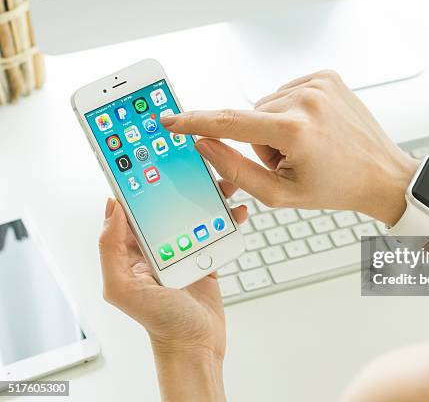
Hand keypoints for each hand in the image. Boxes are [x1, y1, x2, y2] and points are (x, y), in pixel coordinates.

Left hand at [99, 181, 246, 400]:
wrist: (197, 345)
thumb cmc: (160, 323)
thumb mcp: (124, 288)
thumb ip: (111, 250)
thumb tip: (112, 211)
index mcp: (132, 255)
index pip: (130, 214)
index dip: (135, 189)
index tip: (145, 165)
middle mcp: (156, 251)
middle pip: (166, 210)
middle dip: (179, 188)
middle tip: (193, 169)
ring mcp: (182, 255)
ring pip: (193, 218)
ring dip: (208, 201)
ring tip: (222, 186)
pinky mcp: (204, 261)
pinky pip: (215, 234)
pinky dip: (226, 221)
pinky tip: (236, 213)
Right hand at [161, 70, 416, 225]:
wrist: (381, 175)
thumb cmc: (336, 188)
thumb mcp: (281, 194)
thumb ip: (235, 170)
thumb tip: (204, 144)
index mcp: (294, 131)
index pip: (229, 122)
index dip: (195, 122)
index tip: (171, 120)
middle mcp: (306, 99)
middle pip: (251, 117)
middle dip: (260, 142)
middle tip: (291, 161)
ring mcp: (319, 84)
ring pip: (268, 105)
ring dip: (277, 127)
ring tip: (307, 146)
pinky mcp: (327, 76)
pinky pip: (288, 93)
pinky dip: (292, 112)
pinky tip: (314, 129)